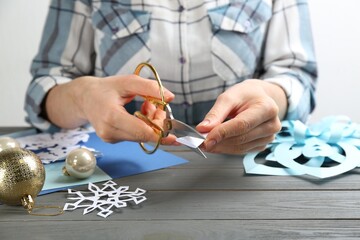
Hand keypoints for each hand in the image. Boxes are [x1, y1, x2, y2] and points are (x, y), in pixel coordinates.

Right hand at [45, 74, 173, 142]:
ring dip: (150, 123)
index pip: (141, 131)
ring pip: (142, 136)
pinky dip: (143, 126)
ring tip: (145, 105)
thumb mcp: (128, 81)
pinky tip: (138, 113)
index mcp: (111, 116)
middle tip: (156, 105)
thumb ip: (150, 87)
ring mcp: (110, 138)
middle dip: (157, 122)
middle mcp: (109, 132)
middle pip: (144, 134)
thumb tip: (171, 97)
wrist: (85, 98)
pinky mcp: (112, 140)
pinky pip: (136, 136)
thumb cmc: (106, 88)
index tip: (174, 137)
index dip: (160, 134)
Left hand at [196, 79, 285, 154]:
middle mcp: (272, 124)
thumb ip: (216, 113)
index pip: (242, 125)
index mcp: (267, 108)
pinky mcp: (262, 145)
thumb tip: (203, 128)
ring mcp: (269, 137)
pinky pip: (242, 150)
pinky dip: (226, 149)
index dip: (222, 133)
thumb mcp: (229, 97)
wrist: (259, 98)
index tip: (206, 139)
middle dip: (218, 141)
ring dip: (220, 147)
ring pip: (240, 147)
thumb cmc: (246, 95)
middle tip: (199, 141)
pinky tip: (216, 144)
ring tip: (205, 142)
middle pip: (240, 138)